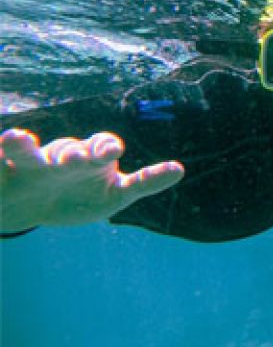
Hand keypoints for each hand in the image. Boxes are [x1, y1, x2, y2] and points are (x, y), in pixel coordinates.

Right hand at [0, 128, 184, 232]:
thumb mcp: (115, 196)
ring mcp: (30, 165)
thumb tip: (180, 169)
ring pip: (26, 151)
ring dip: (21, 144)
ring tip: (15, 138)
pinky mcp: (2, 174)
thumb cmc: (80, 198)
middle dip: (71, 154)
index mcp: (91, 158)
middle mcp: (61, 157)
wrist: (33, 209)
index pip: (102, 146)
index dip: (106, 147)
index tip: (111, 152)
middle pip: (68, 150)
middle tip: (73, 160)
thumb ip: (144, 182)